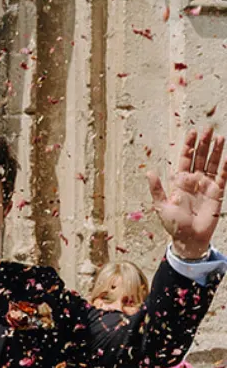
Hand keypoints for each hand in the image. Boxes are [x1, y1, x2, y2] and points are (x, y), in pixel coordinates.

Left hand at [147, 125, 226, 258]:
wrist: (189, 238)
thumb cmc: (174, 224)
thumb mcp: (161, 206)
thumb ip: (156, 189)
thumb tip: (149, 172)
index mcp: (180, 181)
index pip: (185, 159)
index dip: (188, 146)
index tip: (191, 133)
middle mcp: (194, 180)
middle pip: (200, 157)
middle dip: (203, 143)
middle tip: (208, 129)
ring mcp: (206, 185)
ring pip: (212, 163)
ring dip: (216, 151)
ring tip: (220, 137)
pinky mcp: (217, 193)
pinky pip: (222, 176)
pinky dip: (225, 166)